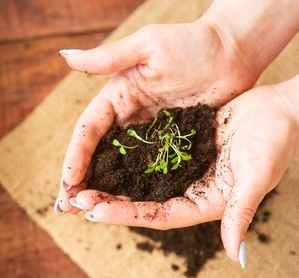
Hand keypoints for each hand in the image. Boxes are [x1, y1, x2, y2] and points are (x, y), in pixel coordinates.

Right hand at [55, 20, 258, 213]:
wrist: (234, 51)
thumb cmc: (192, 42)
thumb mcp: (148, 45)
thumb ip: (109, 57)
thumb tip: (67, 57)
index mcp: (115, 98)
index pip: (88, 131)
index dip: (76, 157)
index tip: (68, 181)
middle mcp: (126, 120)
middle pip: (95, 155)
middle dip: (78, 182)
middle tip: (64, 207)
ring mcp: (146, 136)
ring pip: (117, 168)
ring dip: (100, 191)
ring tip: (84, 213)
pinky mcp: (167, 146)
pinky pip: (145, 172)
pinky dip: (130, 190)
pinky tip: (121, 208)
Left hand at [74, 82, 298, 265]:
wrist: (283, 110)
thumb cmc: (276, 143)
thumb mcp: (256, 178)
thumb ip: (241, 214)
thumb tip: (237, 258)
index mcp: (202, 204)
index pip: (156, 215)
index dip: (125, 215)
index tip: (94, 212)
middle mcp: (186, 191)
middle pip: (140, 202)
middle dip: (107, 202)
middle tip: (73, 199)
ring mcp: (180, 171)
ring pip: (137, 180)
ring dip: (109, 181)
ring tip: (77, 182)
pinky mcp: (176, 149)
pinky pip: (144, 156)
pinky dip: (122, 157)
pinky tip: (98, 153)